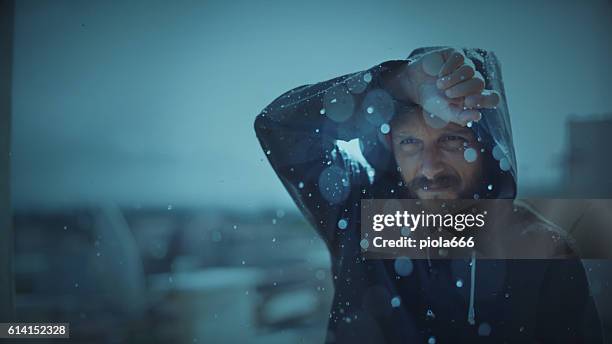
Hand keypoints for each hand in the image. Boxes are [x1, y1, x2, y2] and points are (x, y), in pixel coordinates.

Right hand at [384, 48, 499, 125]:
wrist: (415, 86)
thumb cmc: (433, 100)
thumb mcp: (445, 112)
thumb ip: (461, 116)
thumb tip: (478, 116)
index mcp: (474, 97)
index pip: (492, 98)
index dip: (485, 99)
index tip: (469, 102)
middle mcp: (472, 81)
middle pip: (480, 83)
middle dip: (463, 90)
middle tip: (448, 95)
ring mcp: (465, 66)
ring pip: (469, 70)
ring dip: (453, 79)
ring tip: (440, 85)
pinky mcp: (455, 55)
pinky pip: (458, 58)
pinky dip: (448, 68)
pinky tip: (439, 74)